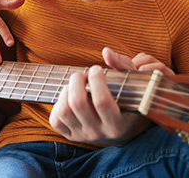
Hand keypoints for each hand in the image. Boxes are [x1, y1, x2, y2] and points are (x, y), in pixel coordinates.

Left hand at [49, 48, 166, 145]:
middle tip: (81, 74)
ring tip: (75, 85)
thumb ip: (123, 65)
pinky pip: (55, 121)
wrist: (122, 129)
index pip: (102, 101)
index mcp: (118, 124)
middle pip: (78, 104)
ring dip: (66, 91)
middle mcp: (99, 133)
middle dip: (76, 81)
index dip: (96, 80)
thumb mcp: (133, 84)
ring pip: (64, 111)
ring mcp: (83, 136)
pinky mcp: (70, 136)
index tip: (96, 69)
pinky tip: (69, 97)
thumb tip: (106, 51)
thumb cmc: (127, 99)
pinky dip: (57, 105)